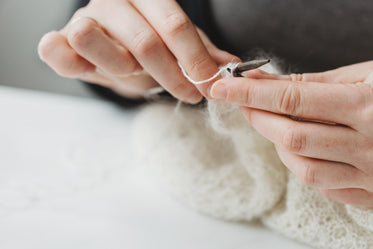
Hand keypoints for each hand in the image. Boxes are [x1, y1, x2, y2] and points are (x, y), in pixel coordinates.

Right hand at [38, 0, 237, 101]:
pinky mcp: (61, 42)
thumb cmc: (149, 45)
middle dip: (174, 75)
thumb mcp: (178, 47)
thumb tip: (231, 66)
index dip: (195, 59)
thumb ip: (202, 53)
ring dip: (126, 70)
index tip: (211, 84)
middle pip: (144, 41)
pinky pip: (54, 50)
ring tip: (143, 80)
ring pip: (94, 40)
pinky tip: (88, 67)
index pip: (173, 25)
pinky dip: (64, 58)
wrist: (116, 46)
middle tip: (192, 94)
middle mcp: (112, 2)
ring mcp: (83, 19)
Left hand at [210, 61, 372, 207]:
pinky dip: (303, 166)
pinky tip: (304, 149)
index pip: (292, 100)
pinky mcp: (371, 194)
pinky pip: (324, 185)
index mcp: (367, 106)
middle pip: (292, 136)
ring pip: (303, 168)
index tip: (222, 86)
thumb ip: (312, 84)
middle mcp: (369, 143)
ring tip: (275, 126)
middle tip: (242, 102)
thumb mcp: (364, 76)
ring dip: (278, 145)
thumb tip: (264, 80)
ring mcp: (371, 173)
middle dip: (257, 118)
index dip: (251, 93)